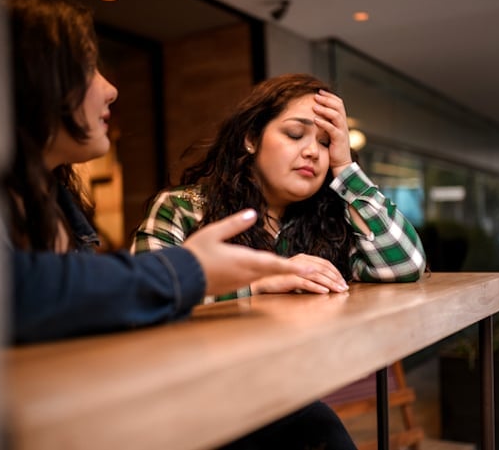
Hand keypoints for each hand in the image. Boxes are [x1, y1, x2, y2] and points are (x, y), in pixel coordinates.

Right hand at [183, 210, 310, 296]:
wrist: (180, 278)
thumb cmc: (195, 254)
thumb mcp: (213, 232)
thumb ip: (234, 224)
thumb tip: (252, 213)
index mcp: (244, 260)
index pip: (275, 263)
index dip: (294, 267)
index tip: (311, 269)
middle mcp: (247, 273)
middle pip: (278, 272)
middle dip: (299, 274)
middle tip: (319, 276)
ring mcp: (242, 282)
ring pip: (270, 277)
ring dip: (287, 276)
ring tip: (306, 276)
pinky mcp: (237, 286)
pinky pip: (259, 280)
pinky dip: (272, 277)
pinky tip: (275, 274)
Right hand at [249, 253, 348, 294]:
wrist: (260, 283)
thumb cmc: (278, 280)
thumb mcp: (297, 275)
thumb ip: (309, 276)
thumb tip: (326, 282)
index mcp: (302, 258)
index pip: (324, 263)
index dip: (336, 272)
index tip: (343, 281)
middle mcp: (299, 261)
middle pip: (323, 268)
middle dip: (336, 278)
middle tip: (344, 287)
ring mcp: (293, 270)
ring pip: (316, 276)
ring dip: (330, 283)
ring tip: (339, 290)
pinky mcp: (287, 279)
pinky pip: (304, 283)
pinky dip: (316, 287)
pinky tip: (324, 292)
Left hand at [312, 90, 351, 175]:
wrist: (340, 164)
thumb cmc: (333, 149)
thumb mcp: (329, 133)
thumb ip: (325, 123)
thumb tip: (315, 114)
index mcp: (341, 121)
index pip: (339, 104)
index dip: (330, 96)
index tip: (319, 91)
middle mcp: (343, 124)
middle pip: (338, 106)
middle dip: (327, 100)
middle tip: (316, 96)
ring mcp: (342, 132)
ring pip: (336, 116)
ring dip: (325, 110)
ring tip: (314, 106)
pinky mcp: (339, 140)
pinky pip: (332, 129)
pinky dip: (324, 123)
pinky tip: (315, 120)